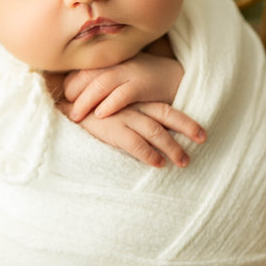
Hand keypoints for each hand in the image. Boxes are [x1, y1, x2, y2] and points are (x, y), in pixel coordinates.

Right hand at [58, 99, 202, 167]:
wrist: (63, 107)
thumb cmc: (89, 110)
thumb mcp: (114, 108)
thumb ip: (131, 114)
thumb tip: (150, 131)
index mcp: (136, 100)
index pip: (166, 107)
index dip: (185, 119)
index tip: (201, 133)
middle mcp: (133, 106)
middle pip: (167, 114)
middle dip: (187, 128)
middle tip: (203, 140)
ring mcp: (123, 117)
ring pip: (155, 131)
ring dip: (172, 147)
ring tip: (184, 161)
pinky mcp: (111, 129)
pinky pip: (135, 143)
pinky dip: (148, 154)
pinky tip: (158, 164)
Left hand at [62, 51, 185, 122]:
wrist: (177, 77)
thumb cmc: (145, 79)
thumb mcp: (122, 72)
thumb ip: (102, 77)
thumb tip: (77, 89)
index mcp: (110, 59)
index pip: (82, 70)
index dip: (70, 85)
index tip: (64, 99)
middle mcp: (118, 63)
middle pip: (87, 76)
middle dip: (73, 94)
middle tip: (66, 110)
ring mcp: (130, 72)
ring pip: (100, 85)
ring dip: (85, 102)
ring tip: (77, 117)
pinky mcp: (143, 85)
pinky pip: (122, 94)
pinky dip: (110, 104)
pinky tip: (100, 115)